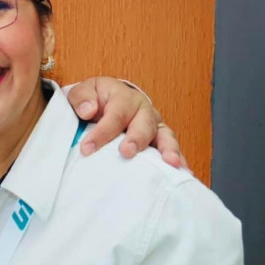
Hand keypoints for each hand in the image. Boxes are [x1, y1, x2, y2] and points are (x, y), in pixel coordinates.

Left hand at [65, 77, 184, 167]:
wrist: (105, 103)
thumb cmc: (93, 100)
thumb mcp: (81, 92)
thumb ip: (81, 98)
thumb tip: (88, 109)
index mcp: (123, 96)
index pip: (115, 114)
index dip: (102, 132)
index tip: (87, 148)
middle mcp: (143, 110)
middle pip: (144, 124)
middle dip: (136, 139)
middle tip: (127, 153)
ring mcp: (154, 125)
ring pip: (165, 135)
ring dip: (168, 149)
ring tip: (171, 163)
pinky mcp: (159, 140)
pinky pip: (171, 149)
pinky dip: (178, 159)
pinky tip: (183, 172)